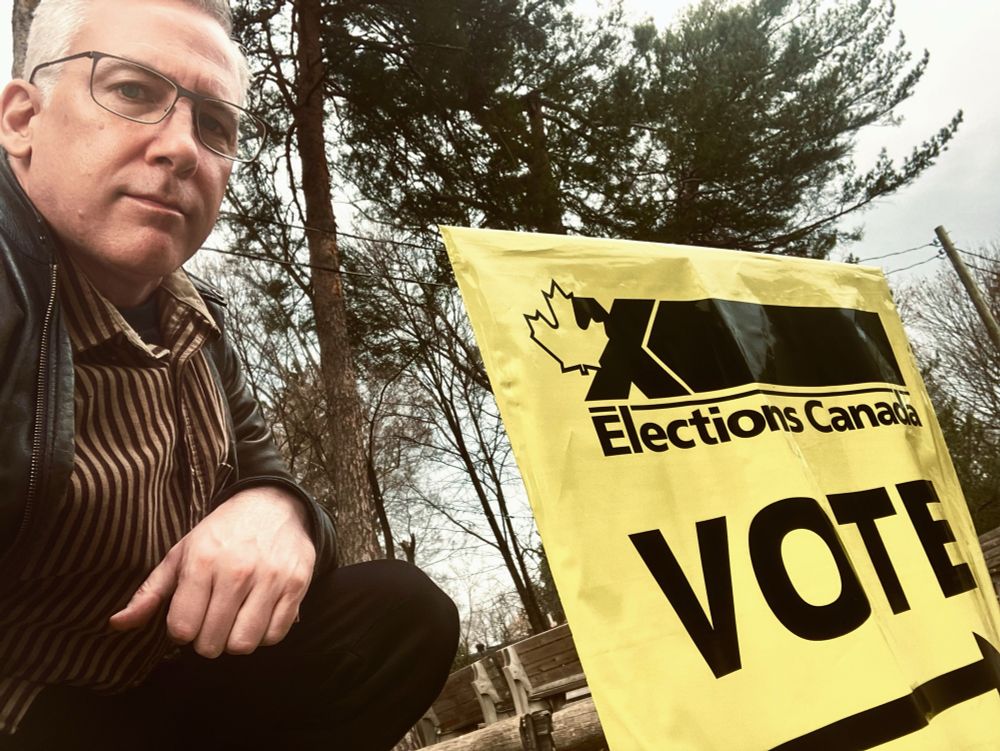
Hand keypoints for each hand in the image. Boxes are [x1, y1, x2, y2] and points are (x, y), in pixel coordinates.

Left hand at [109, 486, 315, 657]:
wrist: (274, 504)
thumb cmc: (221, 533)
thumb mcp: (181, 553)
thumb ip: (150, 592)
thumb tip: (117, 624)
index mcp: (202, 562)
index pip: (182, 629)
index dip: (182, 631)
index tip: (190, 617)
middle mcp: (237, 571)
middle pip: (212, 643)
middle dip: (208, 640)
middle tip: (212, 621)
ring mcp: (271, 578)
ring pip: (244, 644)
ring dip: (236, 640)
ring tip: (235, 620)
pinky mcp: (297, 584)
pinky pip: (275, 635)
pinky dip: (264, 634)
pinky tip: (258, 615)